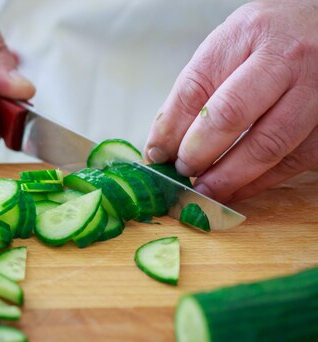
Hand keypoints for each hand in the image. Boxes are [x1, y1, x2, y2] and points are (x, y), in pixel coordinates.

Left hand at [144, 0, 317, 201]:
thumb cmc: (270, 41)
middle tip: (181, 171)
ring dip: (227, 176)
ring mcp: (315, 91)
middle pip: (230, 115)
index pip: (196, 87)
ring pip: (266, 146)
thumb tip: (160, 148)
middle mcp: (285, 59)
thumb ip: (196, 90)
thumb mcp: (229, 47)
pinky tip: (235, 190)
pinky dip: (259, 183)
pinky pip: (292, 162)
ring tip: (203, 190)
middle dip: (197, 152)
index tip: (156, 154)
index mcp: (247, 34)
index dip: (170, 129)